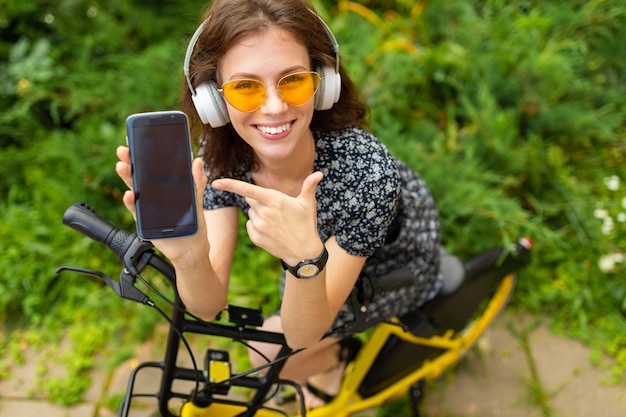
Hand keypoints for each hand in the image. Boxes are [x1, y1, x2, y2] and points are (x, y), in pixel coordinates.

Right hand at [114, 146, 209, 263]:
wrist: (191, 248)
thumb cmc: (193, 223)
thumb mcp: (197, 199)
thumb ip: (197, 181)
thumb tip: (198, 160)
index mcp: (165, 186)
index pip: (153, 167)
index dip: (145, 154)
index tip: (138, 140)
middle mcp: (153, 194)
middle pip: (139, 174)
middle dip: (130, 161)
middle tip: (124, 149)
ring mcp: (147, 207)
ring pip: (134, 189)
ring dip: (127, 177)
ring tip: (122, 166)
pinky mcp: (144, 221)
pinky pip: (135, 210)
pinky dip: (131, 202)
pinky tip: (129, 194)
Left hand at [211, 172, 323, 263]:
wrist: (303, 252)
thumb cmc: (306, 224)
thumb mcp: (308, 204)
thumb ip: (309, 186)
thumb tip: (319, 173)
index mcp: (275, 200)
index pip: (248, 190)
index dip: (230, 185)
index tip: (216, 183)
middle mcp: (264, 212)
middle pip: (250, 199)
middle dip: (259, 200)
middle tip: (276, 209)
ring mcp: (259, 226)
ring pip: (251, 212)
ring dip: (259, 214)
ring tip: (276, 222)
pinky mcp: (255, 237)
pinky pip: (250, 225)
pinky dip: (257, 226)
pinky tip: (272, 231)